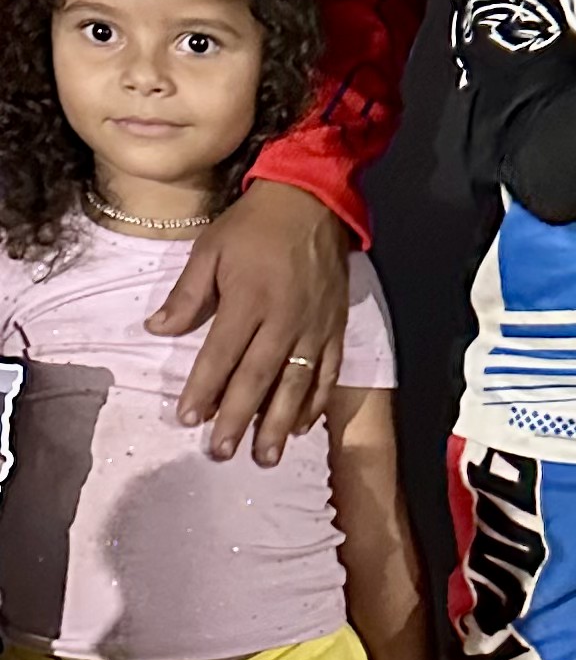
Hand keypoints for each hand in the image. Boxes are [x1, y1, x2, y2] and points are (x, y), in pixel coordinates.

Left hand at [148, 183, 350, 462]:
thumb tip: (157, 329)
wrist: (313, 202)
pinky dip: (315, 403)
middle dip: (238, 418)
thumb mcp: (210, 248)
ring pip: (296, 385)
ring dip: (279, 424)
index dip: (204, 388)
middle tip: (223, 452)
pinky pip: (327, 373)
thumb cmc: (254, 226)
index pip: (222, 354)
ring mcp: (313, 328)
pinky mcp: (334, 329)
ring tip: (266, 456)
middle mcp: (284, 320)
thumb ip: (187, 294)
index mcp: (249, 299)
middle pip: (258, 378)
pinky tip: (302, 426)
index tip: (189, 418)